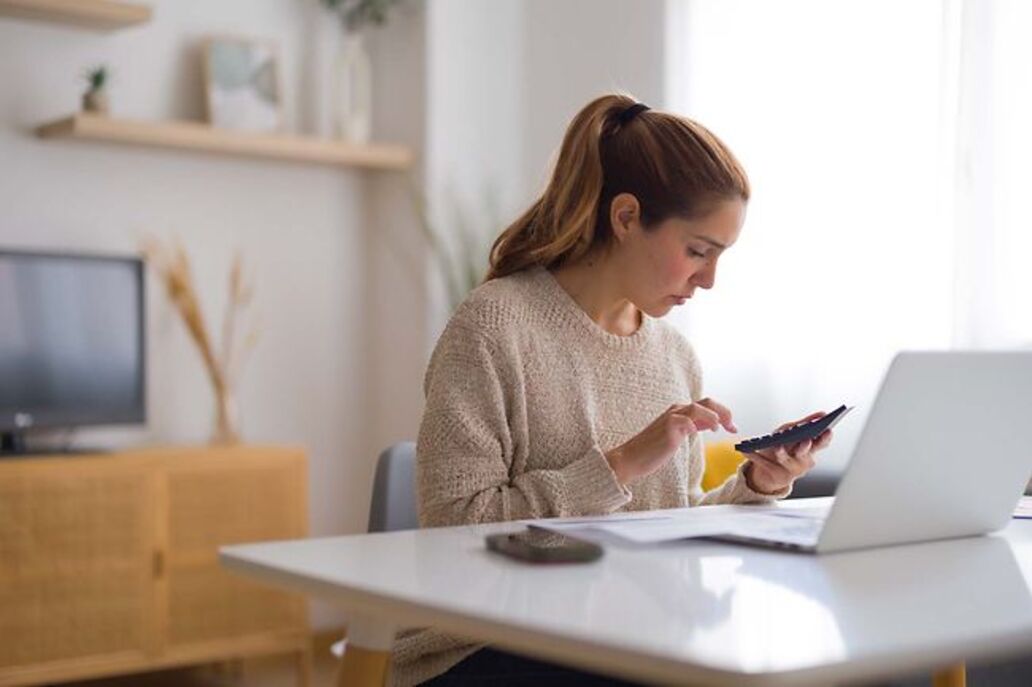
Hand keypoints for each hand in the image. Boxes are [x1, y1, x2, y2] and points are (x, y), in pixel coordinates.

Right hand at [605, 398, 736, 484]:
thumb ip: (694, 426)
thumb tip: (713, 423)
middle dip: (725, 412)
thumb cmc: (653, 450)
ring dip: (714, 417)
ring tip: (720, 429)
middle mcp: (676, 411)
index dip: (724, 414)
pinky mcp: (668, 427)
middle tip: (733, 426)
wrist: (631, 458)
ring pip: (699, 407)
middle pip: (707, 402)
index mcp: (680, 412)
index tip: (733, 427)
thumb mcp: (678, 436)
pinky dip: (698, 425)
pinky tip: (704, 432)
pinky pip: (687, 420)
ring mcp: (671, 417)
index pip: (707, 405)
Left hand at [743, 412, 832, 493]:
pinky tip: (745, 450)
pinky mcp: (775, 475)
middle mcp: (803, 462)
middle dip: (805, 447)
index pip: (821, 443)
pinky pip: (763, 464)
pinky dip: (753, 455)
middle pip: (805, 453)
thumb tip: (822, 414)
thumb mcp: (797, 435)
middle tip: (805, 440)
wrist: (772, 473)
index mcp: (811, 450)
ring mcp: (790, 470)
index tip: (827, 428)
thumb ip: (809, 424)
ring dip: (781, 453)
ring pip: (785, 459)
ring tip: (777, 448)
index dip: (824, 437)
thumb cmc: (787, 447)